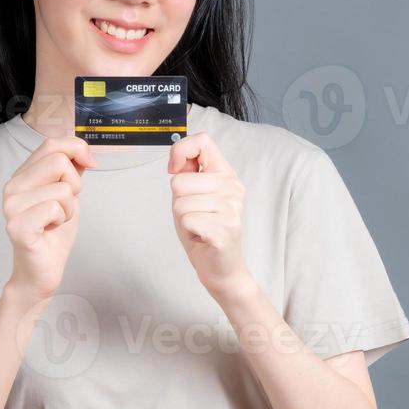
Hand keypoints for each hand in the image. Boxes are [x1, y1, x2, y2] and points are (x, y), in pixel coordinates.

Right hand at [2, 135, 95, 306]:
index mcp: (22, 175)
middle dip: (75, 185)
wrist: (41, 271)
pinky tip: (50, 230)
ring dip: (69, 208)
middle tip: (64, 206)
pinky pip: (56, 208)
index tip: (90, 164)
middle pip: (59, 162)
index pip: (51, 144)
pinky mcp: (18, 226)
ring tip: (55, 221)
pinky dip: (62, 219)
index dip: (77, 148)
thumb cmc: (53, 233)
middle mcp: (12, 186)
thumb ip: (71, 170)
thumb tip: (83, 150)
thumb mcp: (67, 194)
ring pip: (62, 188)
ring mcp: (11, 206)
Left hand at [167, 132, 252, 298]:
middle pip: (180, 182)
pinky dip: (188, 231)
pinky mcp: (226, 229)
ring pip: (180, 203)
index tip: (175, 169)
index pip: (203, 141)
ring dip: (183, 219)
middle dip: (178, 202)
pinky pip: (187, 220)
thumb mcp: (192, 195)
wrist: (220, 267)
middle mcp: (233, 188)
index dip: (181, 150)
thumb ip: (187, 173)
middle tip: (194, 215)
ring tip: (199, 226)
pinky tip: (202, 236)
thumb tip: (176, 158)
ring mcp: (232, 208)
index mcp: (226, 174)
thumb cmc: (203, 229)